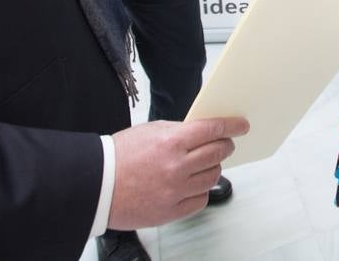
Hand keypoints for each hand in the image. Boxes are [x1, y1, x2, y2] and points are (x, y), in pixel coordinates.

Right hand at [107, 117, 248, 229]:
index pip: (213, 130)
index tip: (241, 126)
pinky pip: (200, 200)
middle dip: (225, 146)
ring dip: (213, 168)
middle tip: (225, 144)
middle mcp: (177, 167)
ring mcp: (175, 191)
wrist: (97, 186)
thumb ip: (178, 132)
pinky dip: (200, 191)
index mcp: (171, 142)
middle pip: (218, 154)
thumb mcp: (150, 131)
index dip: (231, 126)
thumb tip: (203, 132)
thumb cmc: (119, 156)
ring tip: (204, 165)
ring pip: (212, 177)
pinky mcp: (171, 211)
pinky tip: (192, 185)